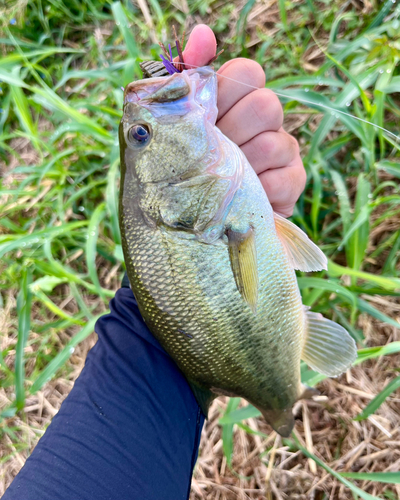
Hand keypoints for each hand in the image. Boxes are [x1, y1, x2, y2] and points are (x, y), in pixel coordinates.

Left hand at [180, 25, 305, 217]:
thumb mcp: (177, 125)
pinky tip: (243, 198)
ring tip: (222, 181)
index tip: (207, 116)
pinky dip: (259, 191)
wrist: (194, 221)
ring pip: (274, 143)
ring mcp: (282, 149)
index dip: (226, 92)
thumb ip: (187, 78)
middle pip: (265, 104)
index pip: (248, 72)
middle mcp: (264, 120)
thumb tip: (203, 32)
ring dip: (242, 167)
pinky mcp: (293, 180)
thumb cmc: (183, 169)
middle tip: (212, 154)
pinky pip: (284, 178)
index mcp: (235, 101)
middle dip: (233, 133)